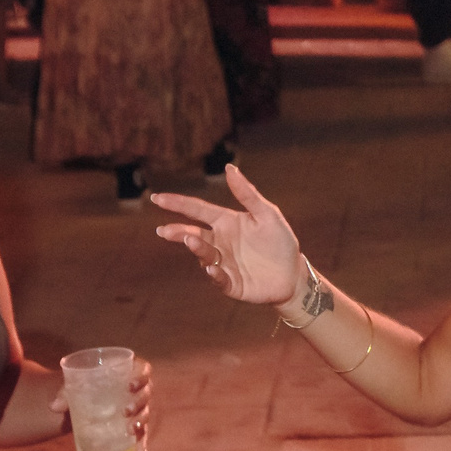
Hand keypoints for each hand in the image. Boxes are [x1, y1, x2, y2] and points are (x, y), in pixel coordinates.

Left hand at [45, 352, 154, 450]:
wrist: (81, 402)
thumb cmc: (83, 386)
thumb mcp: (74, 385)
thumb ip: (65, 393)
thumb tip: (54, 407)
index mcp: (127, 372)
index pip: (143, 369)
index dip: (142, 376)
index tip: (130, 385)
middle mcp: (137, 390)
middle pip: (146, 394)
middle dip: (139, 403)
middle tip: (126, 411)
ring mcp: (137, 409)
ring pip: (145, 413)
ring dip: (141, 422)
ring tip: (129, 430)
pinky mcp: (133, 426)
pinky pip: (142, 434)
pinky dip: (142, 444)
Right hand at [152, 165, 306, 310]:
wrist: (293, 274)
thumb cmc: (280, 241)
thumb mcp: (267, 213)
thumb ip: (247, 193)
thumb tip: (229, 168)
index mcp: (226, 222)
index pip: (197, 210)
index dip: (177, 204)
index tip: (157, 198)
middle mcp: (219, 242)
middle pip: (194, 234)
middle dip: (178, 232)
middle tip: (164, 231)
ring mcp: (222, 263)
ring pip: (203, 254)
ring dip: (197, 248)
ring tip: (191, 241)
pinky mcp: (230, 283)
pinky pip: (218, 278)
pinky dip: (214, 273)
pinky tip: (212, 268)